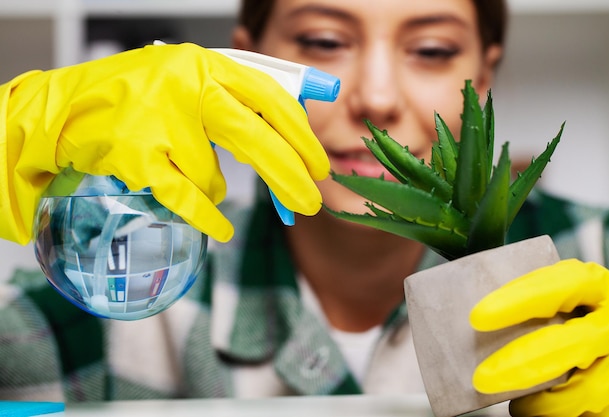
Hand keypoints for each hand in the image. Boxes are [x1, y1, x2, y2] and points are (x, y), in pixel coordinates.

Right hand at [0, 42, 328, 243]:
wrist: (68, 109)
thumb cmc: (139, 97)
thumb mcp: (194, 81)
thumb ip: (243, 100)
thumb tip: (303, 122)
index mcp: (208, 65)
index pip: (272, 98)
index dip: (301, 136)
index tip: (319, 164)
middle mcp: (187, 87)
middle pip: (256, 138)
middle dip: (289, 176)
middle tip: (311, 203)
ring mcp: (160, 122)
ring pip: (213, 176)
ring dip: (208, 185)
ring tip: (179, 165)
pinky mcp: (137, 157)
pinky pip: (189, 199)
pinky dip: (207, 217)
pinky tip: (220, 226)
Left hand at [469, 259, 608, 416]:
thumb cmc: (585, 308)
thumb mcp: (566, 291)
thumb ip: (528, 294)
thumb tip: (460, 302)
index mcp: (596, 285)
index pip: (557, 287)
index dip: (517, 301)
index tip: (478, 317)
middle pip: (570, 346)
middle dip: (520, 364)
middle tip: (482, 378)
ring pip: (586, 392)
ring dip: (543, 404)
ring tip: (517, 405)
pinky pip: (600, 415)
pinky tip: (542, 412)